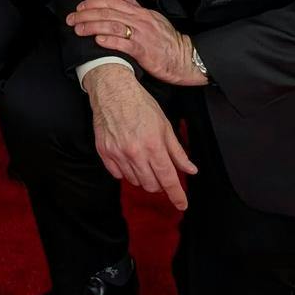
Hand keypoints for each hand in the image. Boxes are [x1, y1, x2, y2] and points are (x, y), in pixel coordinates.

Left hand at [66, 0, 203, 85]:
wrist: (185, 58)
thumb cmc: (168, 40)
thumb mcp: (153, 18)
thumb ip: (134, 7)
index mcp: (141, 12)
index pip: (112, 2)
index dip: (94, 2)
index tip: (79, 6)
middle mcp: (140, 20)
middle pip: (108, 12)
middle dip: (86, 14)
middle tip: (71, 18)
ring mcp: (142, 35)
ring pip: (112, 26)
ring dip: (92, 27)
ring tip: (78, 29)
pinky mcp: (143, 51)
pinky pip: (124, 44)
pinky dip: (109, 41)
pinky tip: (97, 41)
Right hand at [83, 64, 196, 209]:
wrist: (112, 90)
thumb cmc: (140, 104)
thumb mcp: (165, 125)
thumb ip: (177, 151)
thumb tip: (190, 169)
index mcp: (153, 145)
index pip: (168, 179)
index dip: (177, 195)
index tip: (182, 204)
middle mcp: (135, 153)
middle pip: (151, 185)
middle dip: (160, 184)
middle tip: (160, 172)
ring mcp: (117, 153)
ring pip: (135, 181)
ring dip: (143, 177)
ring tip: (143, 162)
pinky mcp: (104, 152)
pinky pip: (117, 174)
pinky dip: (126, 172)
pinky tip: (129, 160)